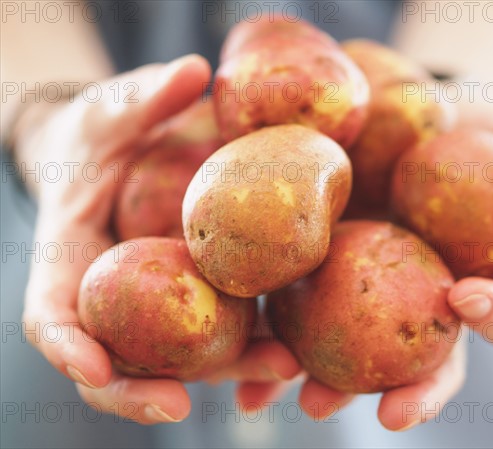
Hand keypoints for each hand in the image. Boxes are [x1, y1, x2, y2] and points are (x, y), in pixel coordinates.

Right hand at [18, 54, 300, 423]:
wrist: (122, 155)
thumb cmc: (101, 136)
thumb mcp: (110, 112)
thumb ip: (141, 98)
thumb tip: (191, 71)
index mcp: (72, 259)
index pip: (53, 314)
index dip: (66, 346)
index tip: (89, 369)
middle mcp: (114, 295)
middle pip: (120, 357)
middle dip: (145, 389)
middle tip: (183, 406)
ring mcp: (159, 302)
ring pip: (183, 355)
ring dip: (228, 372)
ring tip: (280, 370)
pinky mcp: (200, 294)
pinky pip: (224, 327)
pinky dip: (254, 345)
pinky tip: (298, 345)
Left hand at [296, 101, 492, 429]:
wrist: (386, 108)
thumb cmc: (456, 122)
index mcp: (472, 274)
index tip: (468, 301)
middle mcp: (418, 299)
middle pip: (423, 358)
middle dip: (409, 389)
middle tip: (387, 413)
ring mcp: (362, 297)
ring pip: (353, 355)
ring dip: (332, 385)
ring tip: (305, 401)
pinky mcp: (311, 283)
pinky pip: (293, 324)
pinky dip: (273, 355)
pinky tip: (248, 383)